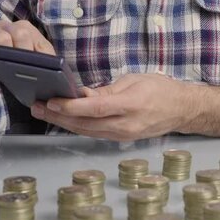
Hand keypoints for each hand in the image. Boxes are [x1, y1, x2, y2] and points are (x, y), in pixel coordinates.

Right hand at [0, 20, 54, 84]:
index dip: (46, 55)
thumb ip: (35, 65)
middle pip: (22, 33)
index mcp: (24, 30)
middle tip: (32, 70)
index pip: (39, 39)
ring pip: (1, 37)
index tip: (52, 70)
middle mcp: (7, 28)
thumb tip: (50, 79)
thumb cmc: (2, 63)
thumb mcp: (21, 63)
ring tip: (13, 70)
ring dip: (9, 53)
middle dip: (28, 52)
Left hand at [31, 74, 194, 140]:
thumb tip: (81, 94)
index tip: (51, 101)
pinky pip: (94, 133)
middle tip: (36, 107)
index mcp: (130, 105)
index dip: (71, 106)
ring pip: (86, 131)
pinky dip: (76, 126)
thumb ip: (106, 90)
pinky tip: (63, 119)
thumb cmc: (161, 89)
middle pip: (85, 123)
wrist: (182, 110)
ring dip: (63, 122)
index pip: (95, 108)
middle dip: (58, 116)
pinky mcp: (121, 139)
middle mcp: (125, 125)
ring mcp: (123, 135)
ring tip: (43, 112)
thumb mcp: (134, 80)